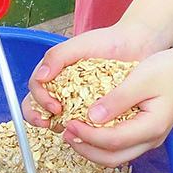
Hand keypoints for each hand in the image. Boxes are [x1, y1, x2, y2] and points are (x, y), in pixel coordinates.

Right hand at [23, 24, 162, 128]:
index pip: (35, 91)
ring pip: (58, 119)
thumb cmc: (108, 41)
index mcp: (54, 74)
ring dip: (59, 126)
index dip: (39, 102)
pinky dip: (81, 130)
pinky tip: (88, 131)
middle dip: (40, 118)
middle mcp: (61, 89)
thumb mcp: (80, 44)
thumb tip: (40, 78)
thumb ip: (56, 56)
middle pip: (39, 108)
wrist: (137, 46)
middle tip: (51, 124)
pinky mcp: (94, 111)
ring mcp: (77, 102)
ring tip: (70, 129)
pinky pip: (82, 124)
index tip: (53, 107)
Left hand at [56, 45, 172, 166]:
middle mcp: (150, 139)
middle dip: (85, 148)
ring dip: (90, 148)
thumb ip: (117, 99)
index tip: (69, 123)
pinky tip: (87, 128)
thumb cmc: (169, 69)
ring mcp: (148, 139)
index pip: (112, 141)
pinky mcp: (144, 134)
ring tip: (72, 131)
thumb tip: (91, 116)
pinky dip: (100, 142)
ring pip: (114, 156)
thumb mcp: (140, 79)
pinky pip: (118, 147)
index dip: (87, 135)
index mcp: (151, 127)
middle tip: (65, 132)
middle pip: (111, 158)